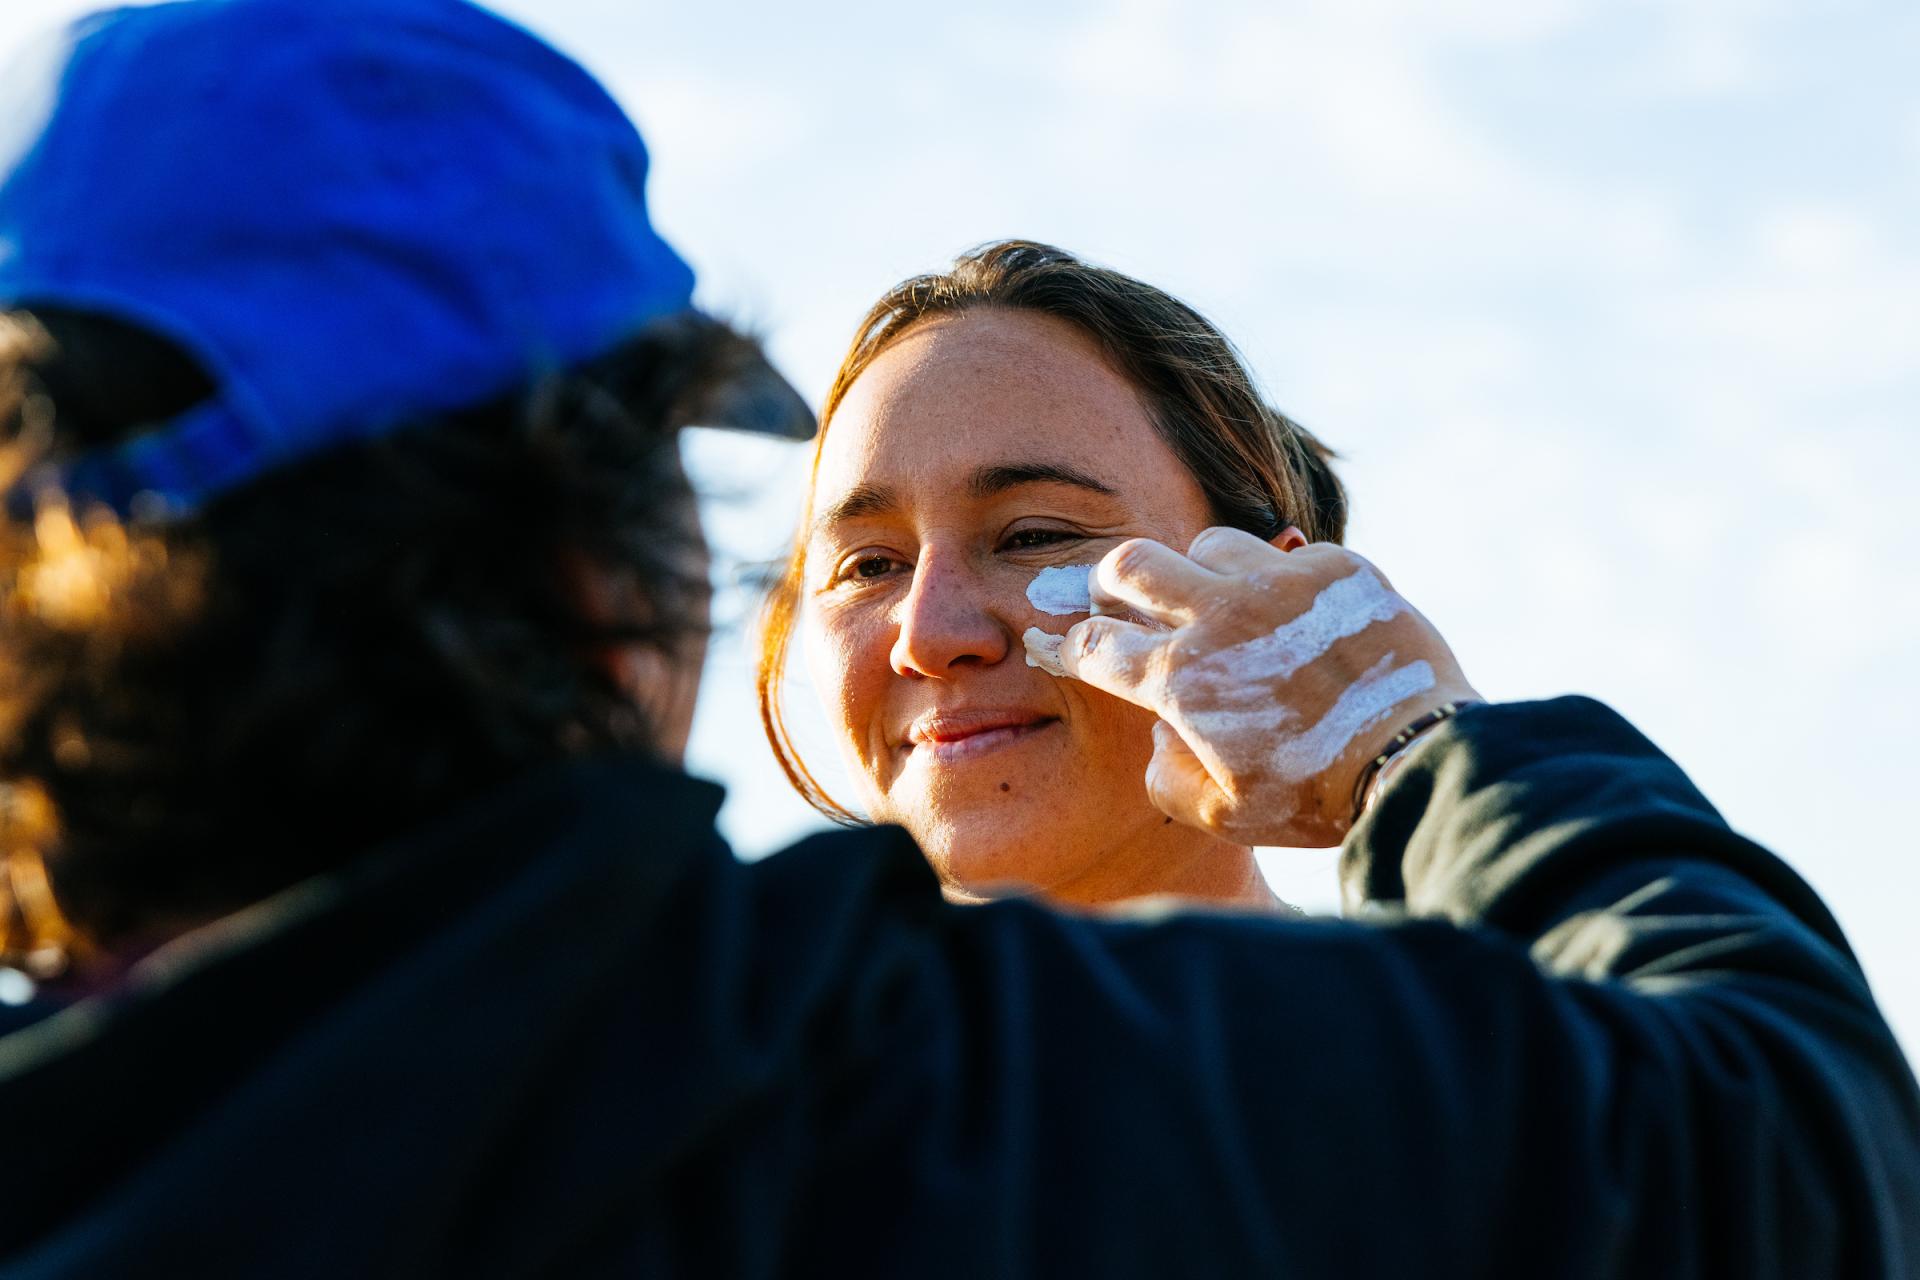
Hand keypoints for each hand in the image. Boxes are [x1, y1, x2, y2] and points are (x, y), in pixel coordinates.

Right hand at [1052, 528, 1477, 846]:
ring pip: (1212, 545)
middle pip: (1134, 563)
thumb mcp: (1222, 816)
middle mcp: (1222, 616)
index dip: (1077, 646)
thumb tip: (1165, 732)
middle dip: (1113, 576)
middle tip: (1119, 589)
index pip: (1098, 644)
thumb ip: (1168, 776)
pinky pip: (1289, 555)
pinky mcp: (1338, 570)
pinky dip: (1283, 583)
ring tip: (1223, 601)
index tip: (1080, 648)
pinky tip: (1301, 619)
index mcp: (1182, 679)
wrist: (1417, 761)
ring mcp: (1281, 584)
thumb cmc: (1315, 797)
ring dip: (1204, 572)